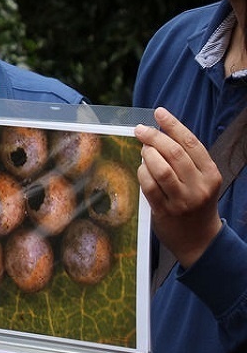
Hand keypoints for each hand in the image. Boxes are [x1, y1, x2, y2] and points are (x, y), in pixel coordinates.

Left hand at [135, 107, 223, 268]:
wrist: (199, 239)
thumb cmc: (196, 204)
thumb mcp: (200, 180)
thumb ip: (186, 161)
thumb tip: (158, 134)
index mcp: (210, 174)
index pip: (191, 143)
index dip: (173, 125)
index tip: (159, 113)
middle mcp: (199, 186)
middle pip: (175, 153)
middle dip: (155, 137)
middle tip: (141, 130)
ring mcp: (183, 200)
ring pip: (161, 169)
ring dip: (147, 155)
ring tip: (143, 150)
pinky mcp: (165, 212)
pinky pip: (149, 187)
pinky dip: (142, 173)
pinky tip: (141, 169)